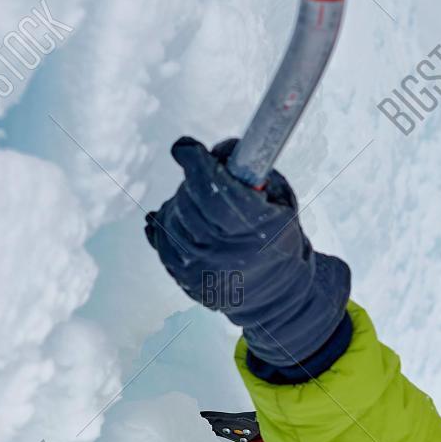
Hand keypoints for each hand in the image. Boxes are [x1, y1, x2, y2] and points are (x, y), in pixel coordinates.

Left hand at [145, 137, 349, 372]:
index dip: (194, 163)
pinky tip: (186, 222)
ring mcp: (200, 270)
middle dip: (193, 181)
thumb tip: (214, 151)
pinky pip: (160, 239)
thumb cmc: (278, 236)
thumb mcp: (280, 199)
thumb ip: (251, 169)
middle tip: (207, 179)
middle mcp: (224, 253)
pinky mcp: (183, 279)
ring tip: (203, 206)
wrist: (278, 294)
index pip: (213, 191)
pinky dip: (169, 224)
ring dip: (181, 203)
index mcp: (254, 229)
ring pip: (170, 218)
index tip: (185, 147)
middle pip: (188, 200)